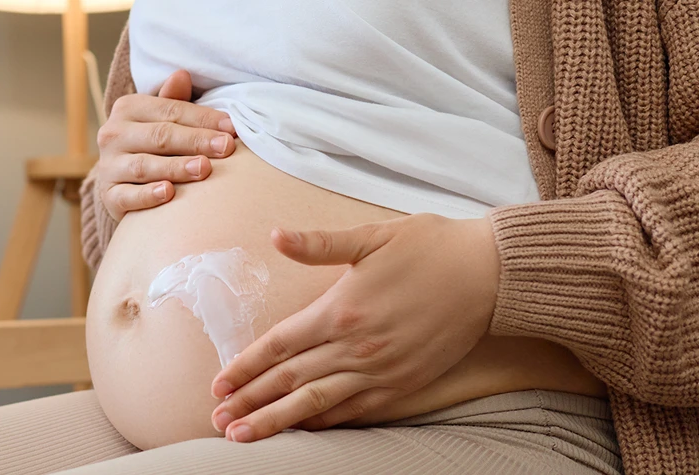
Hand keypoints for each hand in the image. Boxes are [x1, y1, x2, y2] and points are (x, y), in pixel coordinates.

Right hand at [96, 70, 236, 220]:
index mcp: (127, 108)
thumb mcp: (162, 119)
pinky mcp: (109, 195)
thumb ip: (173, 101)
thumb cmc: (152, 145)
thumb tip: (182, 74)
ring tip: (203, 169)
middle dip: (195, 141)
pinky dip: (148, 195)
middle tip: (225, 148)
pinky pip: (127, 196)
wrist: (123, 184)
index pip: (170, 110)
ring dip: (176, 167)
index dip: (203, 118)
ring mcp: (108, 166)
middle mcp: (113, 134)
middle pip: (160, 136)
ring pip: (145, 166)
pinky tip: (169, 193)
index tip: (232, 128)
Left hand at [210, 214, 500, 442]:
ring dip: (276, 421)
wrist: (494, 275)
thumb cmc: (432, 247)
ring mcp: (381, 372)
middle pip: (289, 381)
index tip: (217, 385)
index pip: (279, 345)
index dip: (244, 366)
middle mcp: (356, 347)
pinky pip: (355, 412)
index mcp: (341, 310)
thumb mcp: (373, 236)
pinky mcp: (404, 385)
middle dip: (249, 402)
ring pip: (317, 403)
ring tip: (242, 436)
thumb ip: (319, 244)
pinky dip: (323, 423)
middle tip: (217, 420)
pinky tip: (301, 430)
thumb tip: (275, 235)